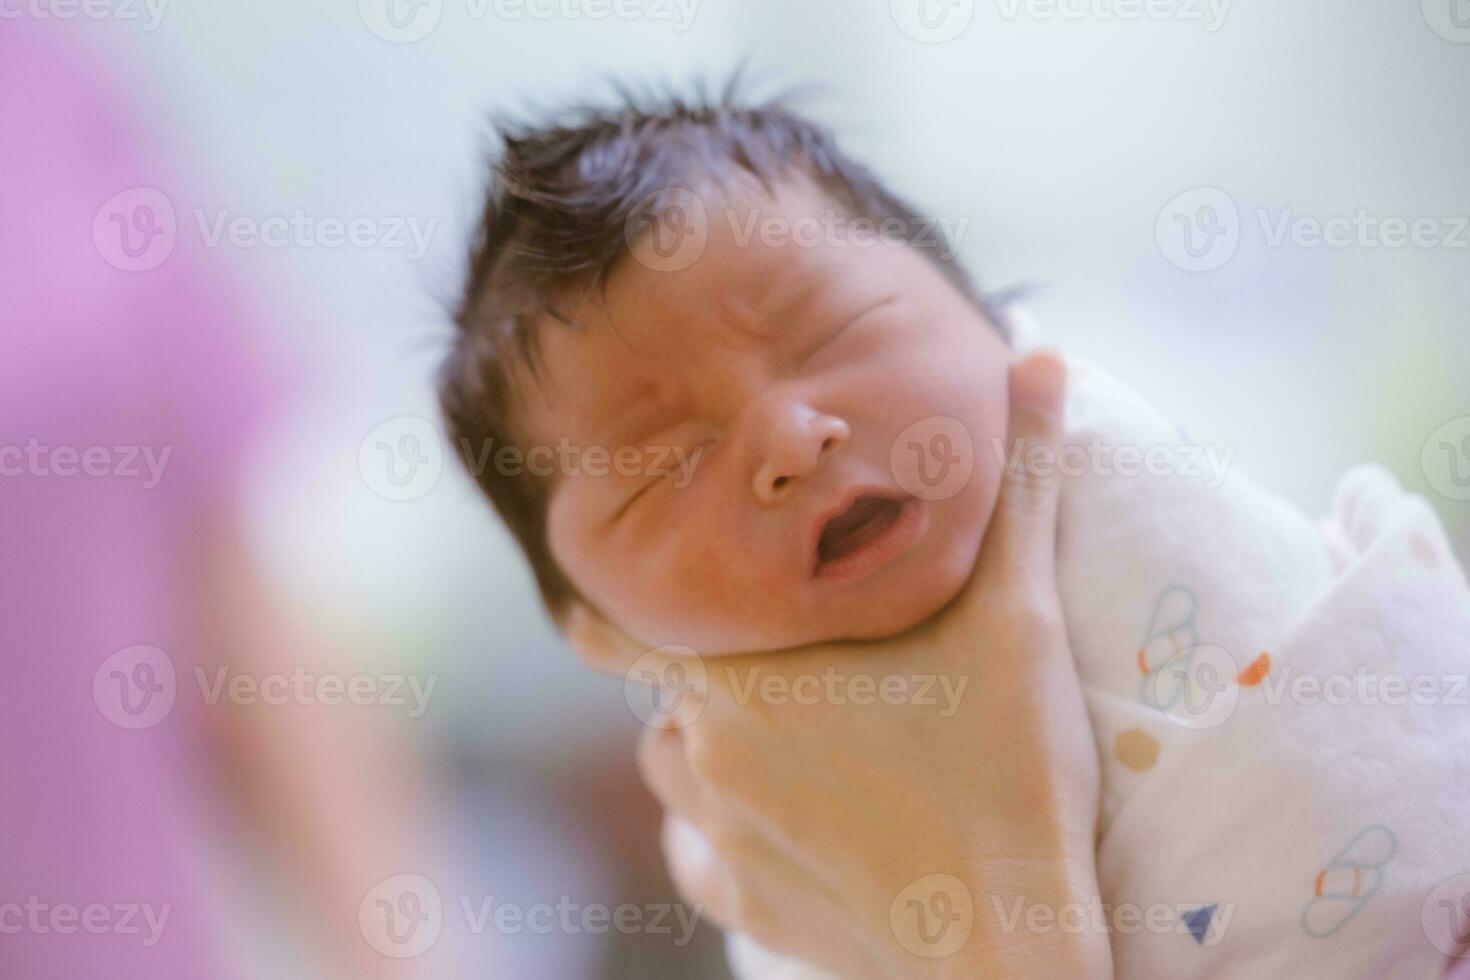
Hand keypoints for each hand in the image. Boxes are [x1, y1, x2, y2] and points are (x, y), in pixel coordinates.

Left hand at [569, 352, 1108, 978]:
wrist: (1009, 937)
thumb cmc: (1009, 764)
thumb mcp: (1021, 610)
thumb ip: (1017, 484)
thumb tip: (1040, 358)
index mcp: (741, 667)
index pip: (608, 626)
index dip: (601, 610)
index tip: (604, 601)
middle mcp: (704, 747)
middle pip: (659, 699)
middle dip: (700, 680)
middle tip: (771, 676)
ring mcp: (720, 834)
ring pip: (673, 773)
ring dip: (706, 752)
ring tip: (782, 744)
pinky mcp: (745, 903)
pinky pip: (701, 858)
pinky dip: (722, 838)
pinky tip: (780, 829)